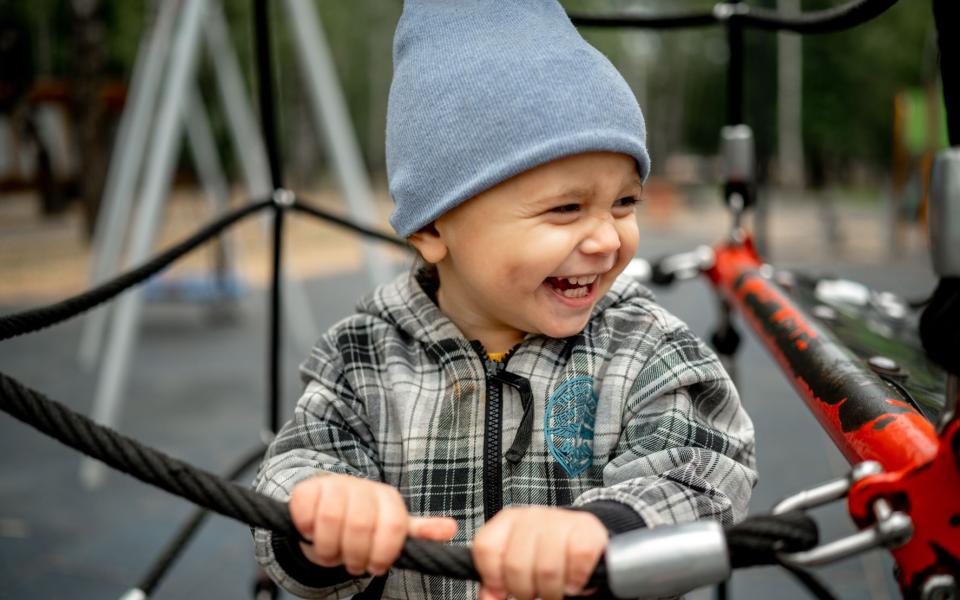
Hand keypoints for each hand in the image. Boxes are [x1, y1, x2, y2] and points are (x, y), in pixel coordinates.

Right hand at [289, 473, 457, 575]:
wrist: (325, 507)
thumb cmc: (362, 523)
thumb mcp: (392, 529)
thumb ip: (418, 531)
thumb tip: (450, 529)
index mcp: (388, 499)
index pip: (394, 527)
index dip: (383, 554)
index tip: (375, 567)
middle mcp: (363, 487)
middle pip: (360, 526)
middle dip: (354, 555)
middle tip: (352, 563)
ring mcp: (335, 485)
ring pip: (331, 520)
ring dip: (329, 548)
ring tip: (333, 553)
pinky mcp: (308, 488)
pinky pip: (306, 512)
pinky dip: (307, 531)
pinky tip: (312, 534)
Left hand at [472, 506, 607, 599]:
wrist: (583, 539)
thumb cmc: (546, 553)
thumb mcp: (518, 561)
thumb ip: (497, 579)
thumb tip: (487, 598)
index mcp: (508, 520)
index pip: (486, 549)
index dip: (493, 577)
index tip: (503, 590)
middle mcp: (532, 516)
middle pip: (516, 565)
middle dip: (525, 590)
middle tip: (535, 591)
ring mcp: (560, 520)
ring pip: (547, 569)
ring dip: (551, 590)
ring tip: (555, 589)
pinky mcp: (587, 530)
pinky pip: (577, 561)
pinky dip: (575, 580)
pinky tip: (573, 581)